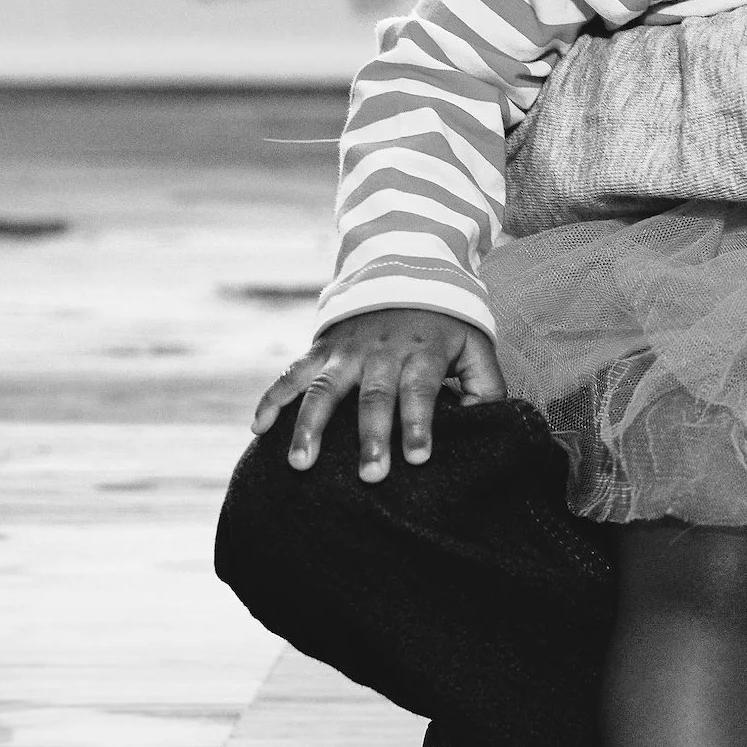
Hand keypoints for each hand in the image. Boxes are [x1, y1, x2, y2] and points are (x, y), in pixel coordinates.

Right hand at [251, 308, 504, 480]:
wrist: (406, 270)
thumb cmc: (446, 326)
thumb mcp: (475, 346)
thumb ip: (487, 386)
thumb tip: (490, 426)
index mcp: (424, 353)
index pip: (421, 391)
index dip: (419, 424)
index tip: (417, 458)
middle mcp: (382, 351)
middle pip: (374, 396)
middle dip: (370, 437)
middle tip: (369, 477)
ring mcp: (347, 350)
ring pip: (324, 388)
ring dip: (310, 426)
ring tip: (300, 464)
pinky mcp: (321, 348)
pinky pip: (291, 373)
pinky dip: (271, 398)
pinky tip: (257, 429)